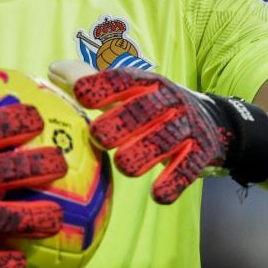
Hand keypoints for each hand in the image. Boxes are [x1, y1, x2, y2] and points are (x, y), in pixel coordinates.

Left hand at [49, 61, 267, 204]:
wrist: (215, 122)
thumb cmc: (156, 106)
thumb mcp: (132, 89)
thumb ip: (92, 82)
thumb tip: (53, 71)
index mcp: (147, 82)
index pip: (124, 79)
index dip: (103, 86)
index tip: (81, 95)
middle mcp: (169, 100)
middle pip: (145, 109)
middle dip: (122, 122)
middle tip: (99, 136)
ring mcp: (187, 126)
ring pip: (166, 140)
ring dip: (145, 153)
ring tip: (125, 166)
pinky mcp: (202, 153)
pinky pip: (188, 169)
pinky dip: (173, 183)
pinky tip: (157, 196)